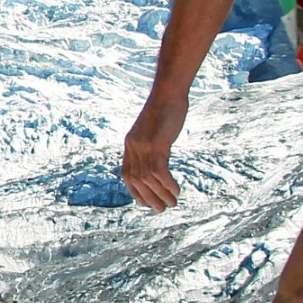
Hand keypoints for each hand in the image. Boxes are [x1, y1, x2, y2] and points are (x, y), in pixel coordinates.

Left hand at [121, 92, 188, 211]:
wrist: (167, 92)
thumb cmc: (164, 109)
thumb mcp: (152, 129)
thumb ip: (150, 144)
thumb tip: (157, 157)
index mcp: (130, 145)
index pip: (126, 174)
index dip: (135, 190)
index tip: (144, 202)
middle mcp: (133, 147)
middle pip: (136, 180)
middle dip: (148, 198)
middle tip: (161, 209)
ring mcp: (144, 146)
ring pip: (148, 179)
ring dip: (161, 194)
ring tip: (172, 204)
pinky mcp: (157, 144)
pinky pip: (159, 171)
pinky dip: (167, 184)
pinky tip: (176, 191)